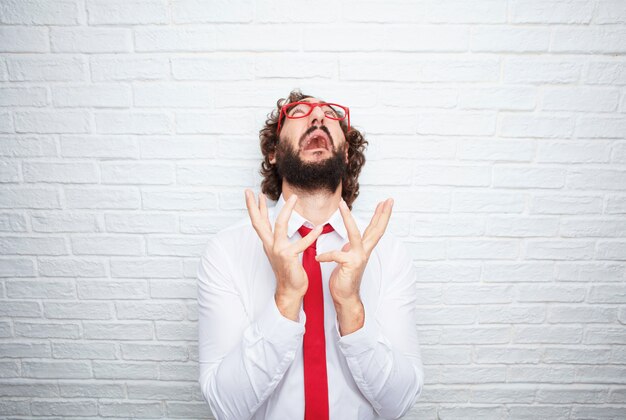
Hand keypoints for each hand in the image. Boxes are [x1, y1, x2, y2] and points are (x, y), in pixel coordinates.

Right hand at [244, 189, 323, 303]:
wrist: (290, 290)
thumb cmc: (288, 271)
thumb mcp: (280, 252)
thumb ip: (278, 238)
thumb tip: (278, 227)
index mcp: (268, 243)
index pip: (258, 222)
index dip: (254, 208)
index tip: (251, 194)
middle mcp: (270, 245)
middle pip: (258, 222)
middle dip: (254, 206)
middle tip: (252, 191)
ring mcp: (278, 250)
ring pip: (280, 225)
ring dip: (287, 209)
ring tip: (294, 197)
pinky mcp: (289, 256)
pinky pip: (301, 243)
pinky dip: (311, 235)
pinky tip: (319, 227)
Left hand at [316, 198, 393, 306]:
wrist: (345, 297)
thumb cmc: (345, 279)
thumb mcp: (348, 259)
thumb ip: (350, 249)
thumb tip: (349, 241)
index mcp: (364, 249)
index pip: (375, 229)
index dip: (381, 216)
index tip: (386, 202)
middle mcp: (364, 252)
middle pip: (376, 229)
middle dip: (382, 214)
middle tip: (388, 200)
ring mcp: (358, 258)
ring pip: (355, 233)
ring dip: (347, 218)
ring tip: (342, 204)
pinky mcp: (350, 265)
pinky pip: (336, 255)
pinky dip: (326, 255)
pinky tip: (318, 258)